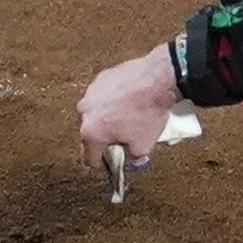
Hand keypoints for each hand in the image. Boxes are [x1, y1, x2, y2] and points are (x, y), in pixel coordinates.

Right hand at [78, 46, 181, 162]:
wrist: (157, 80)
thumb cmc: (148, 111)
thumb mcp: (144, 145)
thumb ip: (132, 156)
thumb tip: (131, 156)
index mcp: (91, 132)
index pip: (89, 157)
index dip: (100, 163)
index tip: (105, 162)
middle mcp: (85, 112)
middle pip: (91, 132)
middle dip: (105, 137)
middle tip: (122, 136)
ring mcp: (90, 93)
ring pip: (96, 112)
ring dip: (107, 116)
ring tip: (127, 115)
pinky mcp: (100, 79)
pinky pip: (103, 95)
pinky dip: (112, 99)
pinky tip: (128, 101)